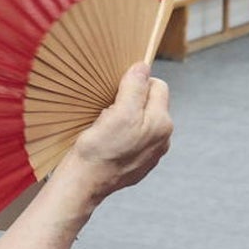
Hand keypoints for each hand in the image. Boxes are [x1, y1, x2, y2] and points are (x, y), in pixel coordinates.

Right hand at [67, 63, 171, 199]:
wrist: (85, 182)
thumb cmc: (100, 149)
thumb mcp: (119, 113)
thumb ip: (134, 88)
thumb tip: (143, 67)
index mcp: (161, 123)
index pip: (158, 86)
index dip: (137, 83)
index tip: (117, 92)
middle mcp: (162, 139)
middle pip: (150, 103)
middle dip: (131, 101)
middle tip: (109, 111)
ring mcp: (152, 153)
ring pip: (141, 121)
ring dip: (125, 118)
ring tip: (106, 127)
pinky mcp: (139, 163)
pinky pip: (133, 138)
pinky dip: (122, 134)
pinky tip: (107, 141)